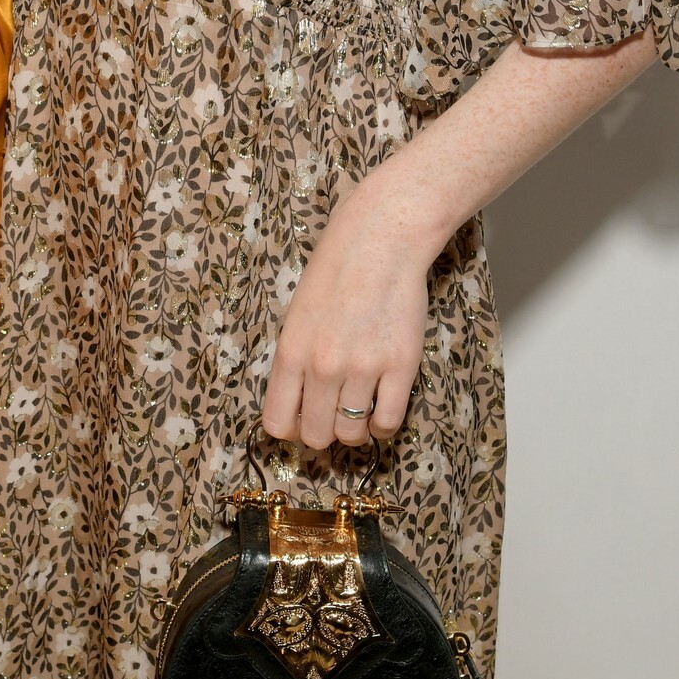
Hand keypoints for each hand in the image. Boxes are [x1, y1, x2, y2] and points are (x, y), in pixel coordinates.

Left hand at [261, 171, 433, 448]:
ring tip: (359, 413)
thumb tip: (299, 403)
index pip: (277, 422)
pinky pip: (389, 421)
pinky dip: (383, 426)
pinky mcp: (401, 367)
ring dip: (354, 431)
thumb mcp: (297, 316)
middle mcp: (323, 367)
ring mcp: (363, 369)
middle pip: (316, 435)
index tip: (301, 422)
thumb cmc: (335, 271)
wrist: (380, 242)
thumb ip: (295, 360)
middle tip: (333, 418)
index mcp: (291, 353)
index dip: (289, 430)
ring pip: (352, 434)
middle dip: (322, 433)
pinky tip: (381, 411)